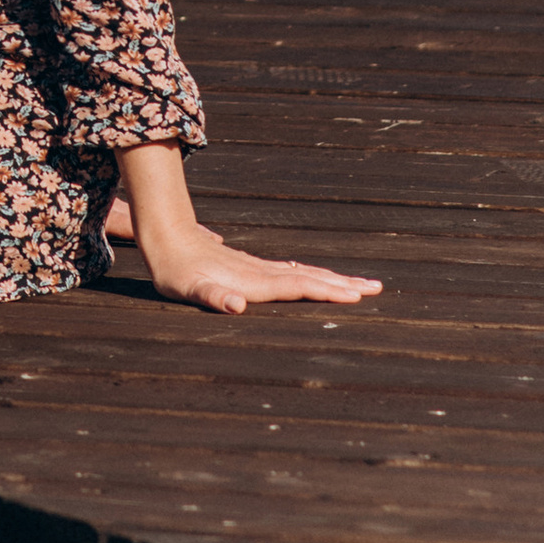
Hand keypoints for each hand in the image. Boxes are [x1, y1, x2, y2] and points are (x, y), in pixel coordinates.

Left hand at [136, 216, 380, 317]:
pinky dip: (311, 274)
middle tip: (377, 287)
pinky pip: (290, 272)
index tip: (357, 295)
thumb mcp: (190, 289)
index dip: (328, 292)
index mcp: (256, 282)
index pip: (300, 287)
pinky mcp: (250, 266)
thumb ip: (213, 297)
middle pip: (311, 277)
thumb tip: (236, 306)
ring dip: (332, 278)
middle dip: (343, 284)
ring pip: (304, 273)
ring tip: (358, 283)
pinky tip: (314, 275)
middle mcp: (262, 272)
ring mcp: (258, 268)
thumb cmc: (176, 270)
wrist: (166, 237)